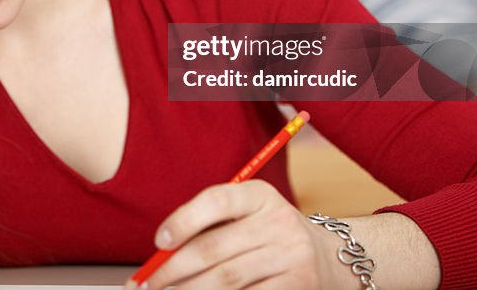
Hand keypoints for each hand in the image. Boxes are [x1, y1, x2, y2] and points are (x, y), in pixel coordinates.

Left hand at [129, 180, 348, 289]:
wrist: (327, 257)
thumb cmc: (269, 233)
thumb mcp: (248, 215)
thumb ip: (210, 225)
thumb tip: (162, 251)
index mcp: (259, 196)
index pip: (216, 202)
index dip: (183, 220)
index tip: (159, 241)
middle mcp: (277, 223)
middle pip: (213, 248)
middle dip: (173, 269)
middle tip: (149, 282)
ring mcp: (290, 256)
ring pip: (225, 279)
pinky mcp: (296, 285)